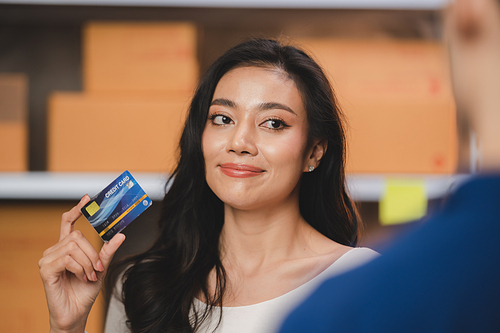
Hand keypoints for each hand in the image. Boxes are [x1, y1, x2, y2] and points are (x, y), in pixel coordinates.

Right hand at [39, 195, 125, 332]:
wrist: (77, 313)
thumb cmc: (85, 292)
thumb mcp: (101, 268)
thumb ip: (107, 251)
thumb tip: (121, 235)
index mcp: (67, 248)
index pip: (68, 223)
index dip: (77, 209)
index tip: (87, 199)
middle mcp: (55, 250)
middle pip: (77, 236)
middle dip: (92, 252)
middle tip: (97, 268)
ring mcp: (48, 259)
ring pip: (74, 246)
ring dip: (88, 262)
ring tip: (90, 276)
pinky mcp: (46, 269)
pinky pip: (68, 259)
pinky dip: (81, 268)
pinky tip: (83, 277)